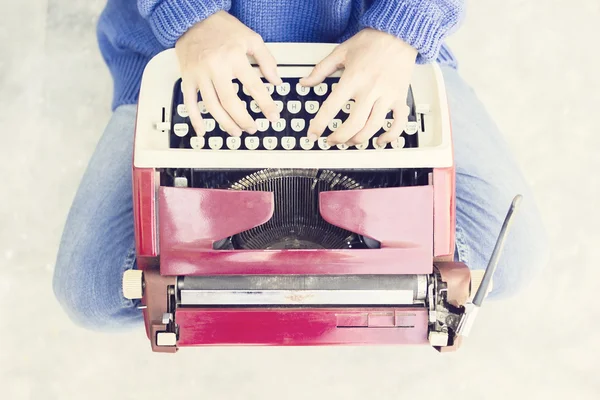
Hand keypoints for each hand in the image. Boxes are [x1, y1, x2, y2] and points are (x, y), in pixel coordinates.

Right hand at [175, 11, 281, 136]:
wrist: (192, 18)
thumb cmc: (221, 27)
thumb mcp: (251, 38)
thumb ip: (266, 60)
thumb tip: (276, 81)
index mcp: (234, 57)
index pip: (254, 87)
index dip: (265, 104)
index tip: (273, 116)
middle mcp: (215, 67)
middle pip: (230, 102)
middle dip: (244, 119)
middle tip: (253, 128)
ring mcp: (199, 74)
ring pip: (212, 106)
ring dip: (225, 123)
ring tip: (236, 131)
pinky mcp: (187, 78)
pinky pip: (189, 102)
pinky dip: (195, 119)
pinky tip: (202, 130)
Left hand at [300, 28, 416, 145]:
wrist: (399, 33)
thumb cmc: (372, 41)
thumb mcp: (341, 52)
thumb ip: (321, 69)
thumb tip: (305, 82)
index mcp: (353, 78)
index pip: (331, 107)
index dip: (319, 124)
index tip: (313, 134)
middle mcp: (370, 89)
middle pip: (353, 124)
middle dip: (339, 138)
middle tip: (331, 141)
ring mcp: (387, 95)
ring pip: (373, 126)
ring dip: (359, 139)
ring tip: (350, 141)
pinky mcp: (400, 97)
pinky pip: (398, 122)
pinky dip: (390, 136)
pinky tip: (380, 141)